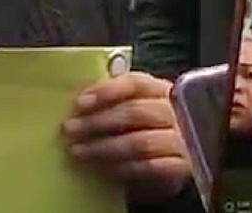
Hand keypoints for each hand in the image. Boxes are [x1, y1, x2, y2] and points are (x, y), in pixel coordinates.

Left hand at [61, 72, 189, 204]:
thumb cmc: (142, 131)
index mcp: (159, 89)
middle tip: (70, 130)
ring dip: (104, 148)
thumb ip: (110, 102)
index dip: (106, 91)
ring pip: (140, 142)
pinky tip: (100, 168)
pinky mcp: (182, 168)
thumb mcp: (129, 110)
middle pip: (135, 112)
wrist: (171, 165)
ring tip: (77, 152)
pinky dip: (121, 168)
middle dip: (98, 121)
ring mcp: (181, 140)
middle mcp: (175, 111)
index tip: (79, 103)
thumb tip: (76, 106)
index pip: (135, 83)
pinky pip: (149, 168)